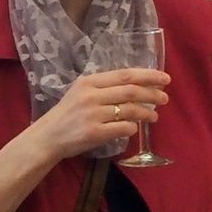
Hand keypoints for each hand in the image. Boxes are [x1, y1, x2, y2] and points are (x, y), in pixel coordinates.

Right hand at [32, 68, 168, 160]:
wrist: (47, 137)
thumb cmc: (67, 114)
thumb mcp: (80, 93)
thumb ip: (104, 88)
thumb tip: (138, 86)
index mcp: (88, 82)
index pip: (125, 74)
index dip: (148, 75)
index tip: (165, 79)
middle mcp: (90, 96)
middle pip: (131, 91)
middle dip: (153, 94)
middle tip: (164, 98)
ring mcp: (92, 114)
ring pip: (130, 110)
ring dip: (147, 113)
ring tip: (154, 116)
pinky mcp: (94, 133)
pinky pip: (123, 128)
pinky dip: (133, 128)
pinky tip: (134, 128)